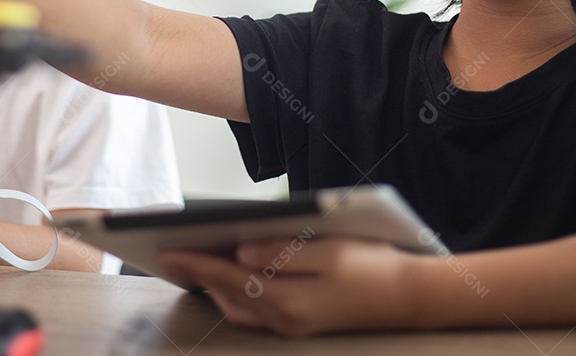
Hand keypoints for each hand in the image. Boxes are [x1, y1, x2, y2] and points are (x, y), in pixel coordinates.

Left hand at [157, 237, 422, 335]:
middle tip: (172, 252)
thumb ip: (281, 251)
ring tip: (194, 261)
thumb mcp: (328, 249)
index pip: (226, 277)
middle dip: (197, 275)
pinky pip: (254, 312)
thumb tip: (239, 250)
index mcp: (287, 299)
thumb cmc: (372, 266)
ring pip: (238, 307)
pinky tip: (232, 277)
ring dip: (215, 286)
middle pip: (226, 295)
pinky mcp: (299, 323)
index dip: (194, 262)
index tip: (165, 250)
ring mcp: (291, 326)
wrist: (410, 298)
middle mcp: (283, 319)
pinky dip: (236, 294)